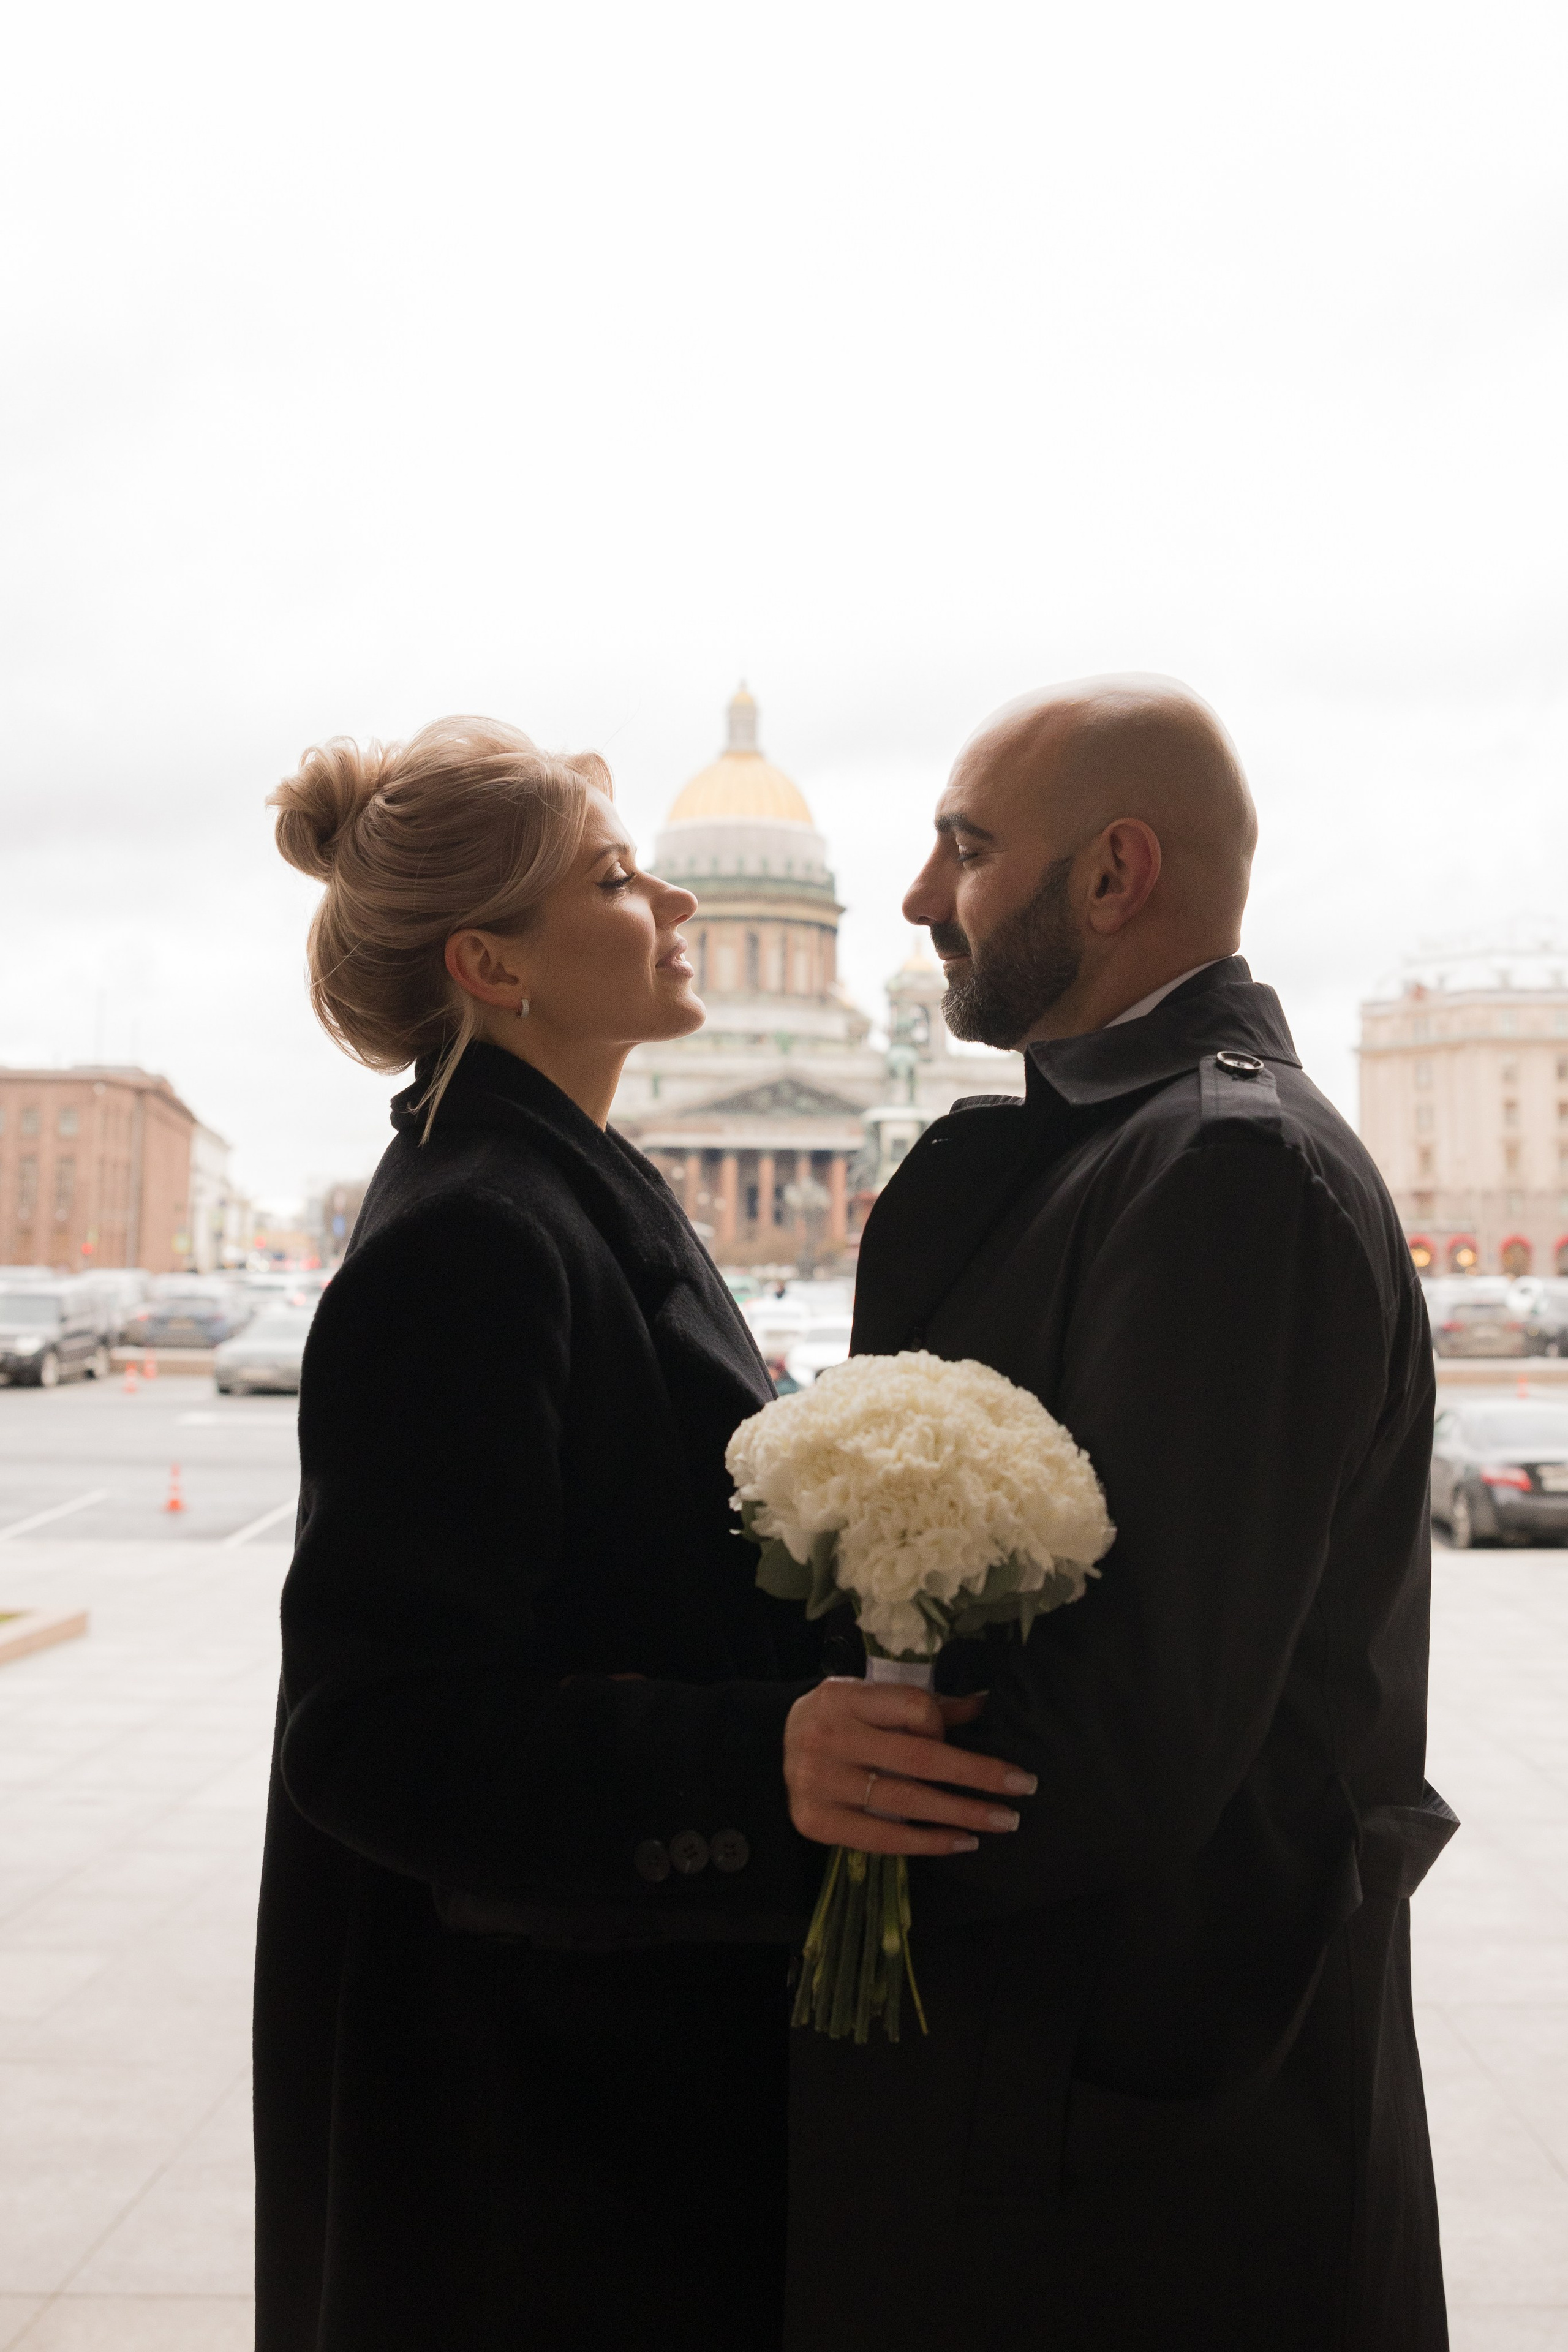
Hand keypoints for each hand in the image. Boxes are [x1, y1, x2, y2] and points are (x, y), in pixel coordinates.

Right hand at [783, 1677, 1035, 1856]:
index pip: (914, 1709)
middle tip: (1022, 1788)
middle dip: (977, 1775)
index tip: (964, 1740)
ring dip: (962, 1814)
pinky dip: (927, 1843)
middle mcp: (828, 1738)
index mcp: (844, 1697)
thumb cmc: (836, 1718)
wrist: (773, 1746)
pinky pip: (883, 1839)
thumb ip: (920, 1705)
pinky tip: (961, 1842)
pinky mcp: (816, 1823)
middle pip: (919, 1759)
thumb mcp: (869, 1698)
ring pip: (906, 1803)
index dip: (945, 1726)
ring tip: (1002, 1821)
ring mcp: (818, 1783)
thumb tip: (983, 1706)